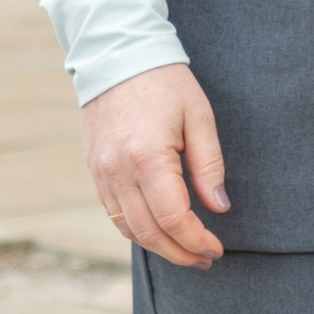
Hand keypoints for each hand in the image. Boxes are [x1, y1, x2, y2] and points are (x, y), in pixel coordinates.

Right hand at [81, 63, 228, 268]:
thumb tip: (219, 207)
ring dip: (158, 246)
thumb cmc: (164, 82)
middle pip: (149, 233)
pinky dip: (137, 229)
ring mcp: (102, 173)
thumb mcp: (199, 116)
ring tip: (186, 250)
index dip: (197, 241)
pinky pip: (114, 213)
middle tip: (205, 259)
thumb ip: (209, 165)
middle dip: (180, 253)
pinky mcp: (94, 170)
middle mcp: (119, 171)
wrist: (116, 54)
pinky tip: (159, 229)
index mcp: (148, 158)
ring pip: (128, 229)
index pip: (174, 219)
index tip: (216, 248)